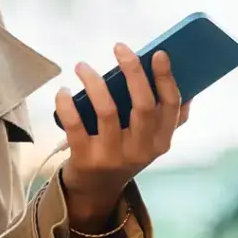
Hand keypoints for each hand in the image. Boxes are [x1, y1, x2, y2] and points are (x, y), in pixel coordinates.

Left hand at [55, 45, 189, 232]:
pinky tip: (63, 91)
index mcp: (161, 140)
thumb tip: (174, 72)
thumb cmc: (124, 150)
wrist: (96, 190)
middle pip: (143, 106)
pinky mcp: (86, 159)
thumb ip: (162, 113)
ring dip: (94, 83)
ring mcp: (113, 156)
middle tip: (119, 47)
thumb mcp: (148, 138)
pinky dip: (67, 104)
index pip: (171, 106)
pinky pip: (75, 126)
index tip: (158, 53)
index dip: (166, 78)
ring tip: (82, 66)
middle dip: (133, 72)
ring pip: (108, 112)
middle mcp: (142, 149)